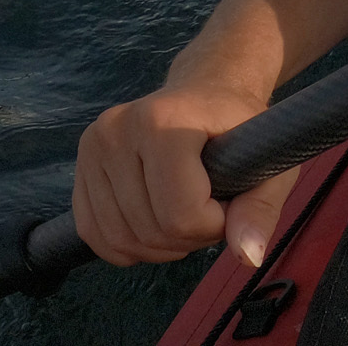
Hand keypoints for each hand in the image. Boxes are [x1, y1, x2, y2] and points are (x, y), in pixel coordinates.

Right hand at [74, 82, 300, 267]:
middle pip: (149, 230)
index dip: (213, 225)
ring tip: (186, 211)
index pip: (180, 216)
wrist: (207, 91)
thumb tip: (248, 256)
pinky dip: (128, 246)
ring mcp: (93, 147)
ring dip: (159, 245)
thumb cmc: (238, 127)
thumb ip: (260, 207)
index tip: (228, 199)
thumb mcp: (267, 160)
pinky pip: (95, 234)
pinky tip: (156, 223)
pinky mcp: (80, 167)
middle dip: (188, 236)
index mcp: (162, 121)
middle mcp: (117, 129)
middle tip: (209, 205)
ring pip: (120, 239)